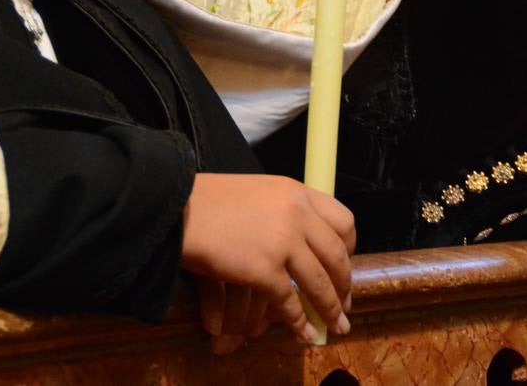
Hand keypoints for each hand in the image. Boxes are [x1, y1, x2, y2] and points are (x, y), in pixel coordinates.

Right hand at [182, 173, 355, 343]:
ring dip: (331, 309)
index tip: (345, 264)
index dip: (349, 247)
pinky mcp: (264, 270)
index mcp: (297, 192)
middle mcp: (297, 214)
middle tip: (346, 303)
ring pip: (319, 283)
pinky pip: (290, 303)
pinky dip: (299, 323)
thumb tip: (299, 234)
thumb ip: (282, 208)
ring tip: (336, 326)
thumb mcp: (257, 192)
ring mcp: (282, 242)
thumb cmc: (209, 201)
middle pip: (336, 256)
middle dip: (344, 285)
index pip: (343, 220)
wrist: (177, 208)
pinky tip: (304, 334)